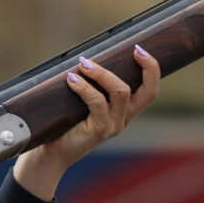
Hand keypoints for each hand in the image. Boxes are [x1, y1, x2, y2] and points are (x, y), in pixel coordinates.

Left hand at [14, 45, 159, 200]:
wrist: (52, 153)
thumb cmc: (65, 125)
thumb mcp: (82, 103)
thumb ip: (91, 87)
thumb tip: (86, 58)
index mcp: (124, 111)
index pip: (149, 90)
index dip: (151, 69)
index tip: (140, 50)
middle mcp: (123, 119)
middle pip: (147, 92)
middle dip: (143, 67)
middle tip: (131, 50)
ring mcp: (113, 125)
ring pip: (120, 92)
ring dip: (102, 74)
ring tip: (84, 64)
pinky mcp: (100, 130)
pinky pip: (97, 102)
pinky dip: (84, 87)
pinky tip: (71, 80)